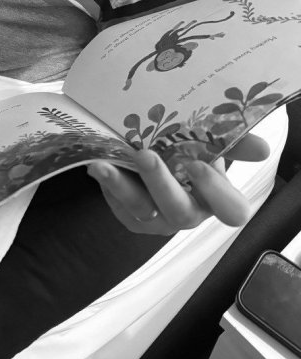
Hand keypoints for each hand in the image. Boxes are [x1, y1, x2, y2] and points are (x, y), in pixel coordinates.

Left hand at [86, 133, 269, 234]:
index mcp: (215, 197)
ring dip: (122, 187)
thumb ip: (231, 142)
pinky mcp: (131, 216)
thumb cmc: (188, 148)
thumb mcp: (209, 141)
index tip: (198, 164)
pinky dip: (107, 185)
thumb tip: (261, 148)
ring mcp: (158, 217)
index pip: (230, 210)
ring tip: (105, 165)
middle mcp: (188, 212)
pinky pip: (118, 205)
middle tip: (146, 155)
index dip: (216, 192)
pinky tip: (97, 165)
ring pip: (142, 209)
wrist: (154, 148)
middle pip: (180, 211)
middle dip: (162, 184)